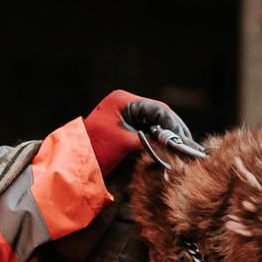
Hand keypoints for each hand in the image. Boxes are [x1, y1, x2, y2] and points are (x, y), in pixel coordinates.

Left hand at [82, 90, 202, 171]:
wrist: (74, 161)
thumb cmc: (95, 148)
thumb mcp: (125, 143)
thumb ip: (149, 140)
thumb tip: (172, 145)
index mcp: (124, 100)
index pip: (157, 108)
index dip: (173, 124)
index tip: (184, 138)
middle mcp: (125, 104)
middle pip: (157, 114)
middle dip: (173, 129)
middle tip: (187, 144)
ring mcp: (124, 114)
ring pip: (153, 121)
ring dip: (166, 134)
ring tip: (181, 147)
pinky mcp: (124, 126)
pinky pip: (146, 129)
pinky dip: (157, 138)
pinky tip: (167, 148)